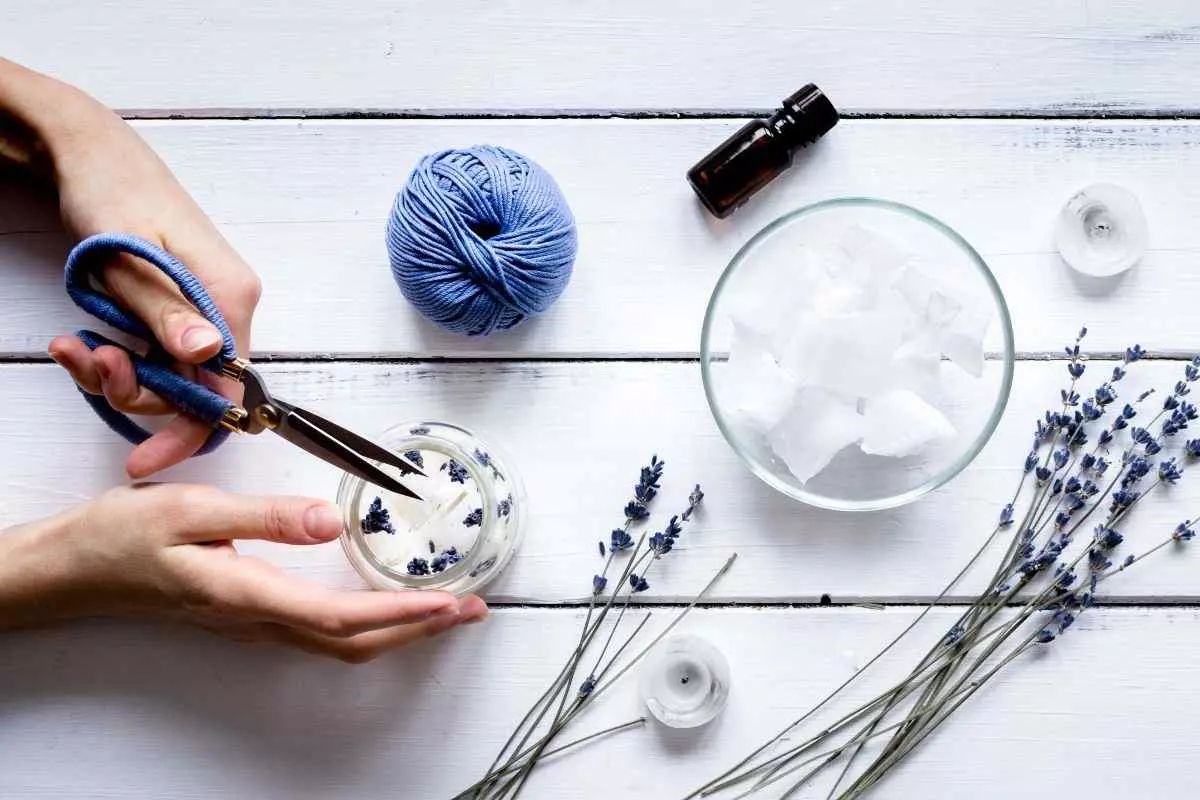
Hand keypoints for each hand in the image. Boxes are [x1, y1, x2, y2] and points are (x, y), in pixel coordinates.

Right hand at [0, 484, 487, 661]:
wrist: (75, 569)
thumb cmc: (124, 535)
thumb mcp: (190, 509)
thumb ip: (263, 516)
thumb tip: (328, 522)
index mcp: (247, 592)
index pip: (339, 616)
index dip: (400, 614)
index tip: (448, 605)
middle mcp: (257, 618)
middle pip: (353, 641)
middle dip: (419, 630)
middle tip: (472, 610)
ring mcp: (254, 622)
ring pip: (340, 643)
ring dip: (398, 629)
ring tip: (444, 610)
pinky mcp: (249, 614)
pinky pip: (321, 631)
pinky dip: (367, 623)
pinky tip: (385, 603)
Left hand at [36, 82, 260, 477]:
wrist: (91, 151)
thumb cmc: (112, 194)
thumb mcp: (130, 258)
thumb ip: (168, 312)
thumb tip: (208, 356)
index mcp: (230, 298)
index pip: (228, 389)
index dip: (187, 430)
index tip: (143, 460)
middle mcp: (227, 309)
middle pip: (195, 389)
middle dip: (136, 394)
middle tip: (87, 366)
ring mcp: (205, 308)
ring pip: (170, 376)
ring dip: (118, 375)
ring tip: (71, 347)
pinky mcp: (180, 307)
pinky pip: (156, 354)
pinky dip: (116, 357)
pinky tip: (80, 338)